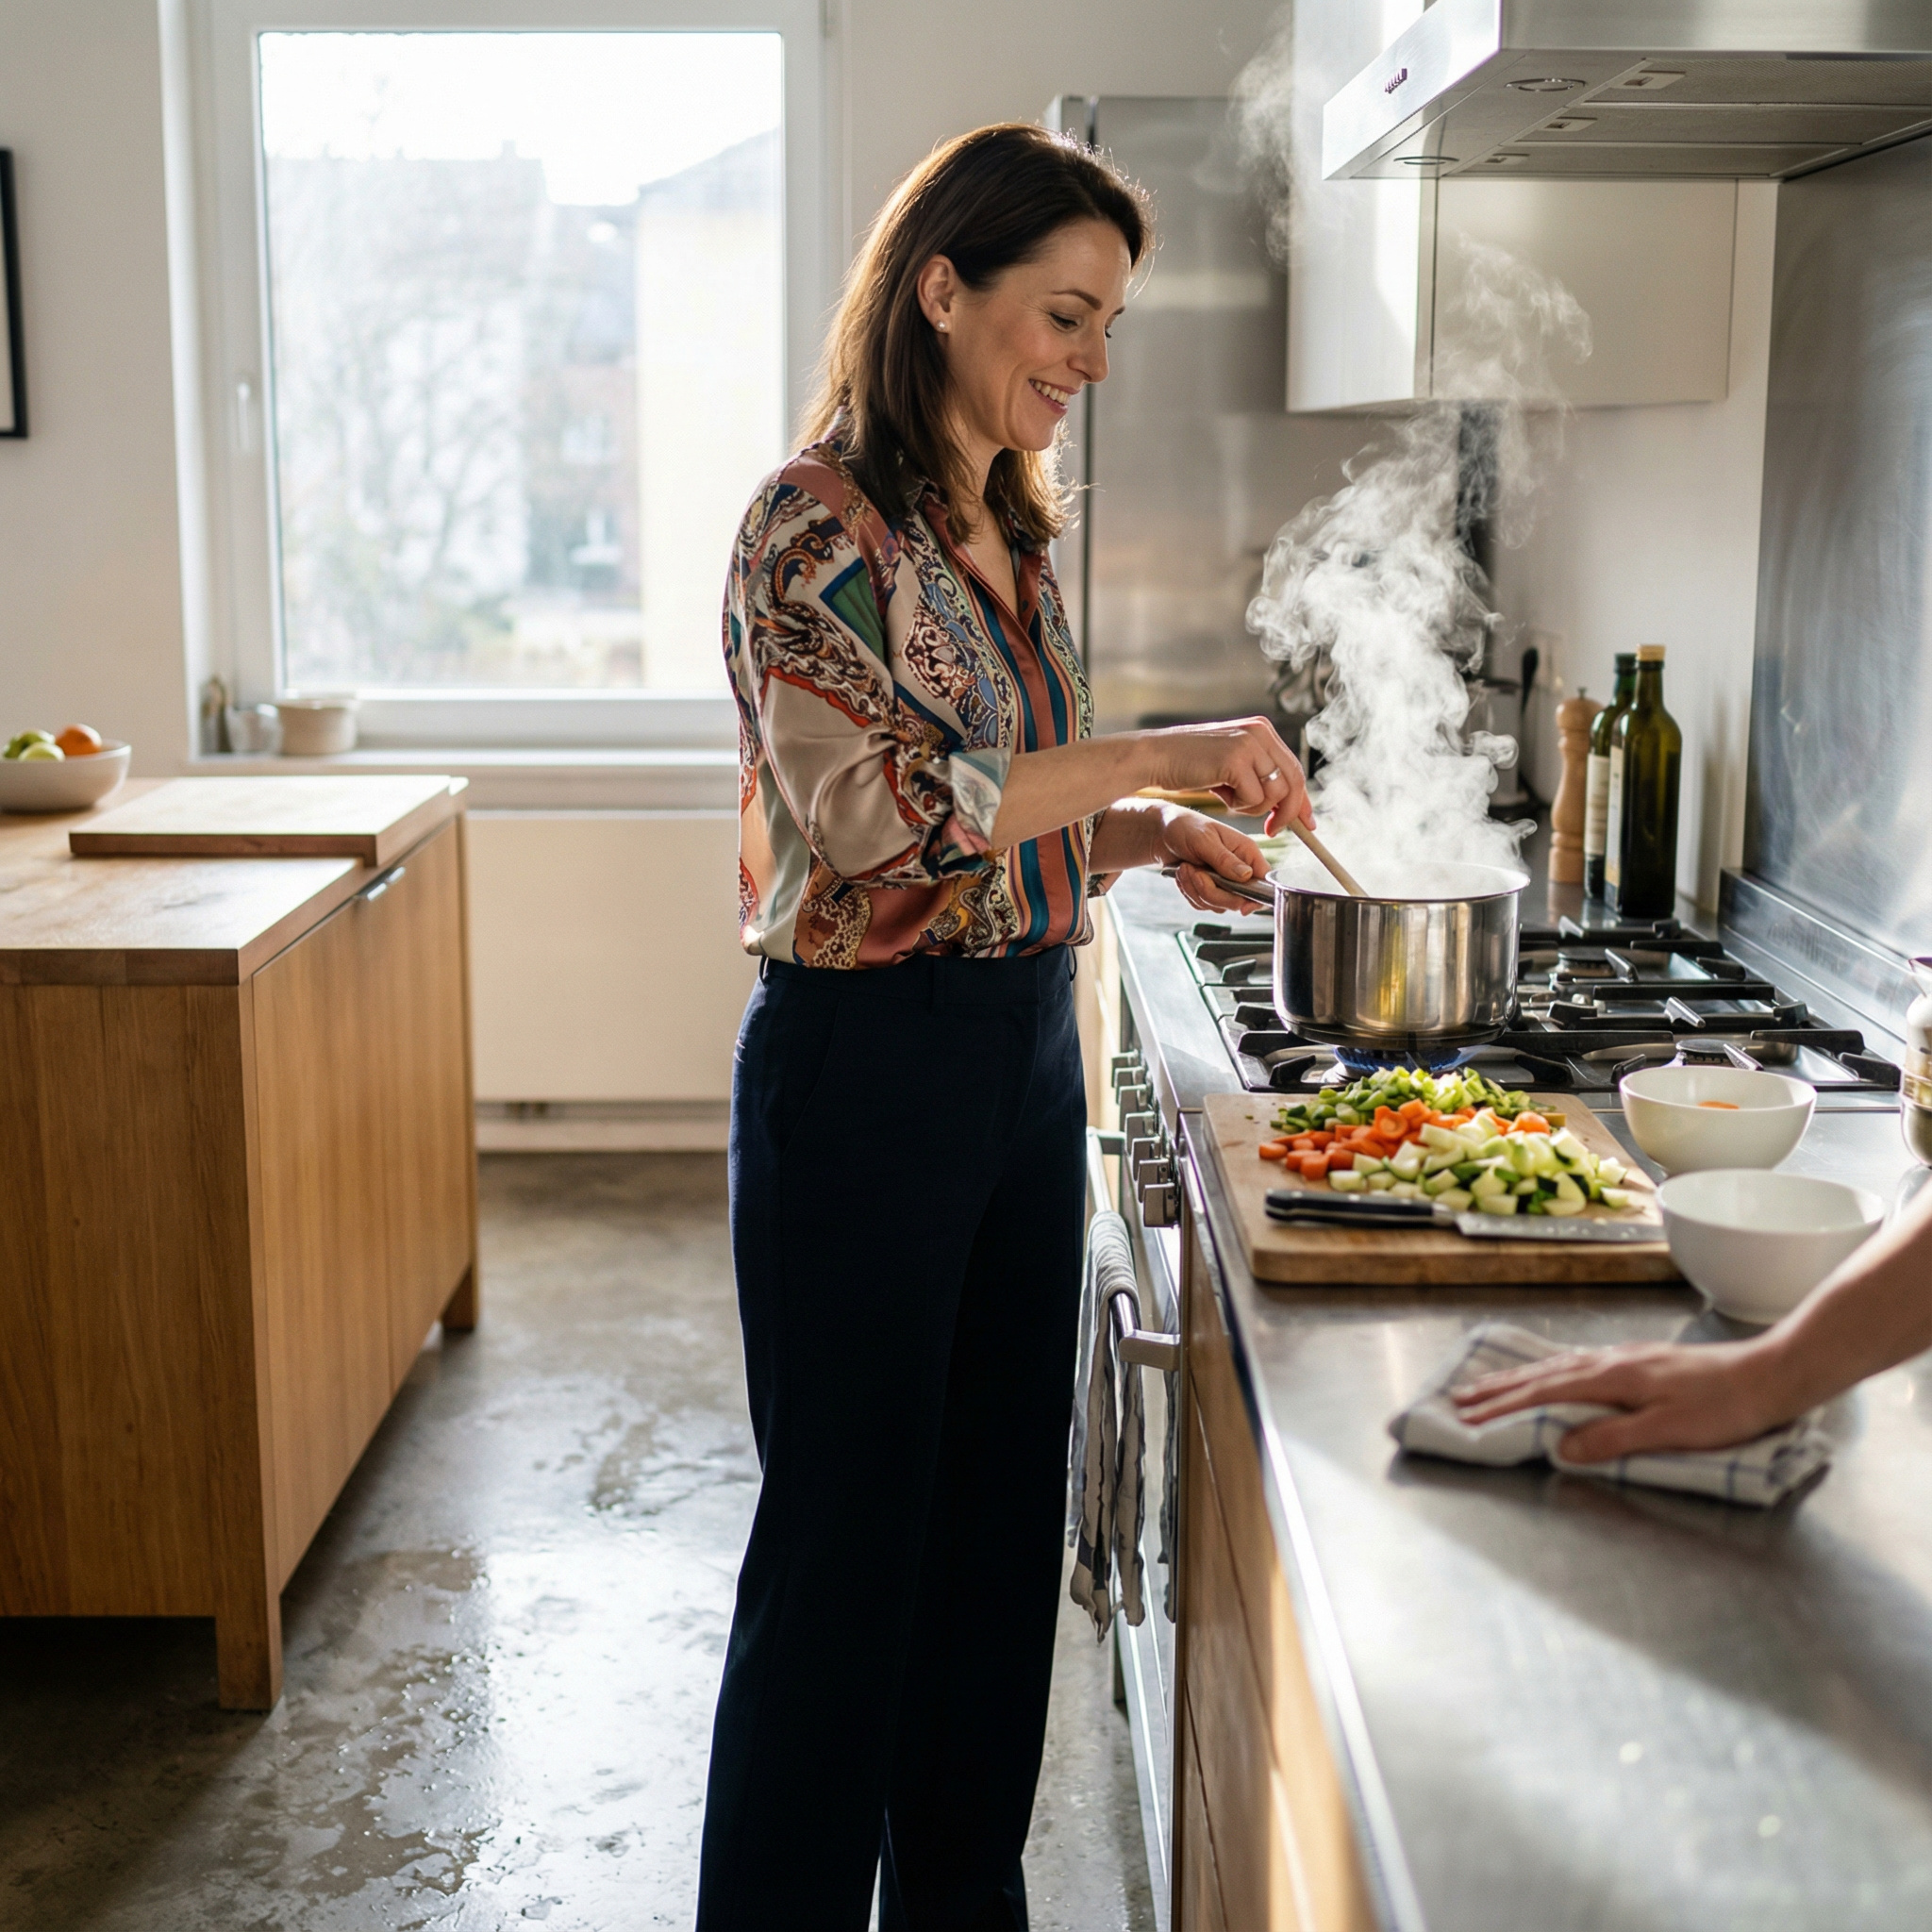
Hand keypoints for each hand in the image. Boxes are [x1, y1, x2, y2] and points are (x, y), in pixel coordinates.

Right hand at [1141, 718, 1311, 834]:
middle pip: (1294, 781)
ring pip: (1275, 793)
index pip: (1294, 768)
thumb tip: (1288, 804)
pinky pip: (1254, 797)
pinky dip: (1238, 805)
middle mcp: (1260, 732)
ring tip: (1230, 798)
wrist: (1154, 757)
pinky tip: (1219, 793)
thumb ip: (1258, 774)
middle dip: (1287, 812)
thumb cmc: (1189, 764)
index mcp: (1262, 729)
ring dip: (1254, 807)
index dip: (1302, 799)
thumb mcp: (1231, 763)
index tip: (1307, 823)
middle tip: (1272, 830)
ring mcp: (1249, 744)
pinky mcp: (1235, 759)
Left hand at [1158, 808, 1271, 913]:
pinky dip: (1189, 892)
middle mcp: (1238, 869)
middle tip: (1196, 874)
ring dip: (1195, 890)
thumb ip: (1225, 859)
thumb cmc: (1185, 826)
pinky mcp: (1208, 889)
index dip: (1257, 898)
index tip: (1243, 907)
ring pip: (1217, 905)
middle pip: (1237, 900)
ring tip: (1185, 868)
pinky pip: (1202, 904)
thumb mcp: (1204, 839)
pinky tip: (1183, 874)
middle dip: (1212, 892)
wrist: (1161, 832)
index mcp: (1246, 852)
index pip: (1264, 881)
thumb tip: (1247, 875)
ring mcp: (1223, 882)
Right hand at [1449, 1340, 1801, 1462]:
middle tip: (1460, 1397)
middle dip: (1499, 1388)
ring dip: (1520, 1377)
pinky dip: (1550, 1370)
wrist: (1770, 1376)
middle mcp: (1612, 1362)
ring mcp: (1626, 1359)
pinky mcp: (1641, 1363)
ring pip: (1559, 1366)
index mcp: (1613, 1378)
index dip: (1505, 1405)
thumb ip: (1612, 1439)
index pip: (1546, 1393)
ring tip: (1491, 1384)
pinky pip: (1577, 1364)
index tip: (1469, 1415)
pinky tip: (1552, 1373)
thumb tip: (1560, 1447)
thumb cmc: (1725, 1408)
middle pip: (1543, 1374)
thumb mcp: (1668, 1431)